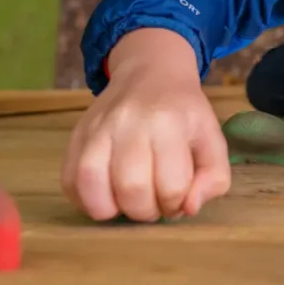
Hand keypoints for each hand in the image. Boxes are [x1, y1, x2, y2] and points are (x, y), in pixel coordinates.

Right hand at [61, 29, 230, 222]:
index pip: (172, 185)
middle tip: (152, 203)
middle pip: (132, 189)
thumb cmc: (184, 113)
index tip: (176, 199)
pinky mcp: (76, 135)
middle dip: (145, 211)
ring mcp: (98, 128)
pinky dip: (85, 200)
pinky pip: (69, 180)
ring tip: (126, 203)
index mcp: (170, 123)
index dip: (176, 204)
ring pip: (92, 185)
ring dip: (111, 210)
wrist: (151, 73)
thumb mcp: (212, 138)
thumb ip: (214, 177)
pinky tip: (106, 196)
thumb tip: (189, 209)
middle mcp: (129, 123)